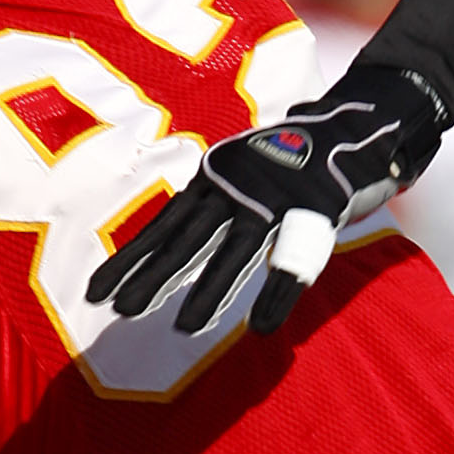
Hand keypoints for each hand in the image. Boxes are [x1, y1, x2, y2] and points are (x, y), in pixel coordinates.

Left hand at [86, 60, 447, 337]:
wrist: (357, 125)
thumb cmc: (295, 160)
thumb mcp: (242, 177)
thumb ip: (214, 207)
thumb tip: (172, 242)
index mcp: (214, 179)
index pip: (163, 225)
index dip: (130, 259)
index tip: (95, 293)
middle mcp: (235, 185)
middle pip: (185, 239)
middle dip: (151, 276)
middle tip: (121, 312)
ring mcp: (274, 194)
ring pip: (234, 249)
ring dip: (209, 290)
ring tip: (185, 329)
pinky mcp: (315, 205)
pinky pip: (294, 257)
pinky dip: (278, 293)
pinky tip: (263, 327)